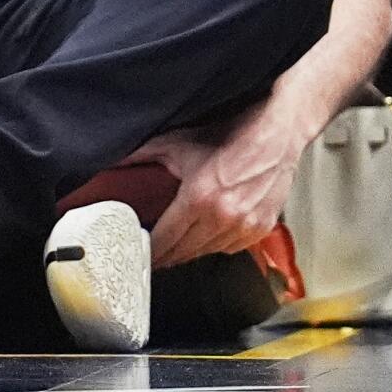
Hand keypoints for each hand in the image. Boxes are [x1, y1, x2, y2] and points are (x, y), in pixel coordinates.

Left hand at [127, 101, 307, 268]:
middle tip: (155, 255)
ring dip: (191, 252)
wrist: (275, 135)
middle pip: (185, 252)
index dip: (151, 250)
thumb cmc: (231, 135)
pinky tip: (206, 238)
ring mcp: (244, 226)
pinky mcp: (260, 228)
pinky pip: (231, 248)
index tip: (140, 252)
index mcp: (198, 199)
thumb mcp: (178, 144)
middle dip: (167, 255)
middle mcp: (222, 217)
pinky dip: (217, 246)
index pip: (166, 239)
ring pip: (208, 252)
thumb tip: (115, 159)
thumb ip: (143, 154)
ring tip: (177, 248)